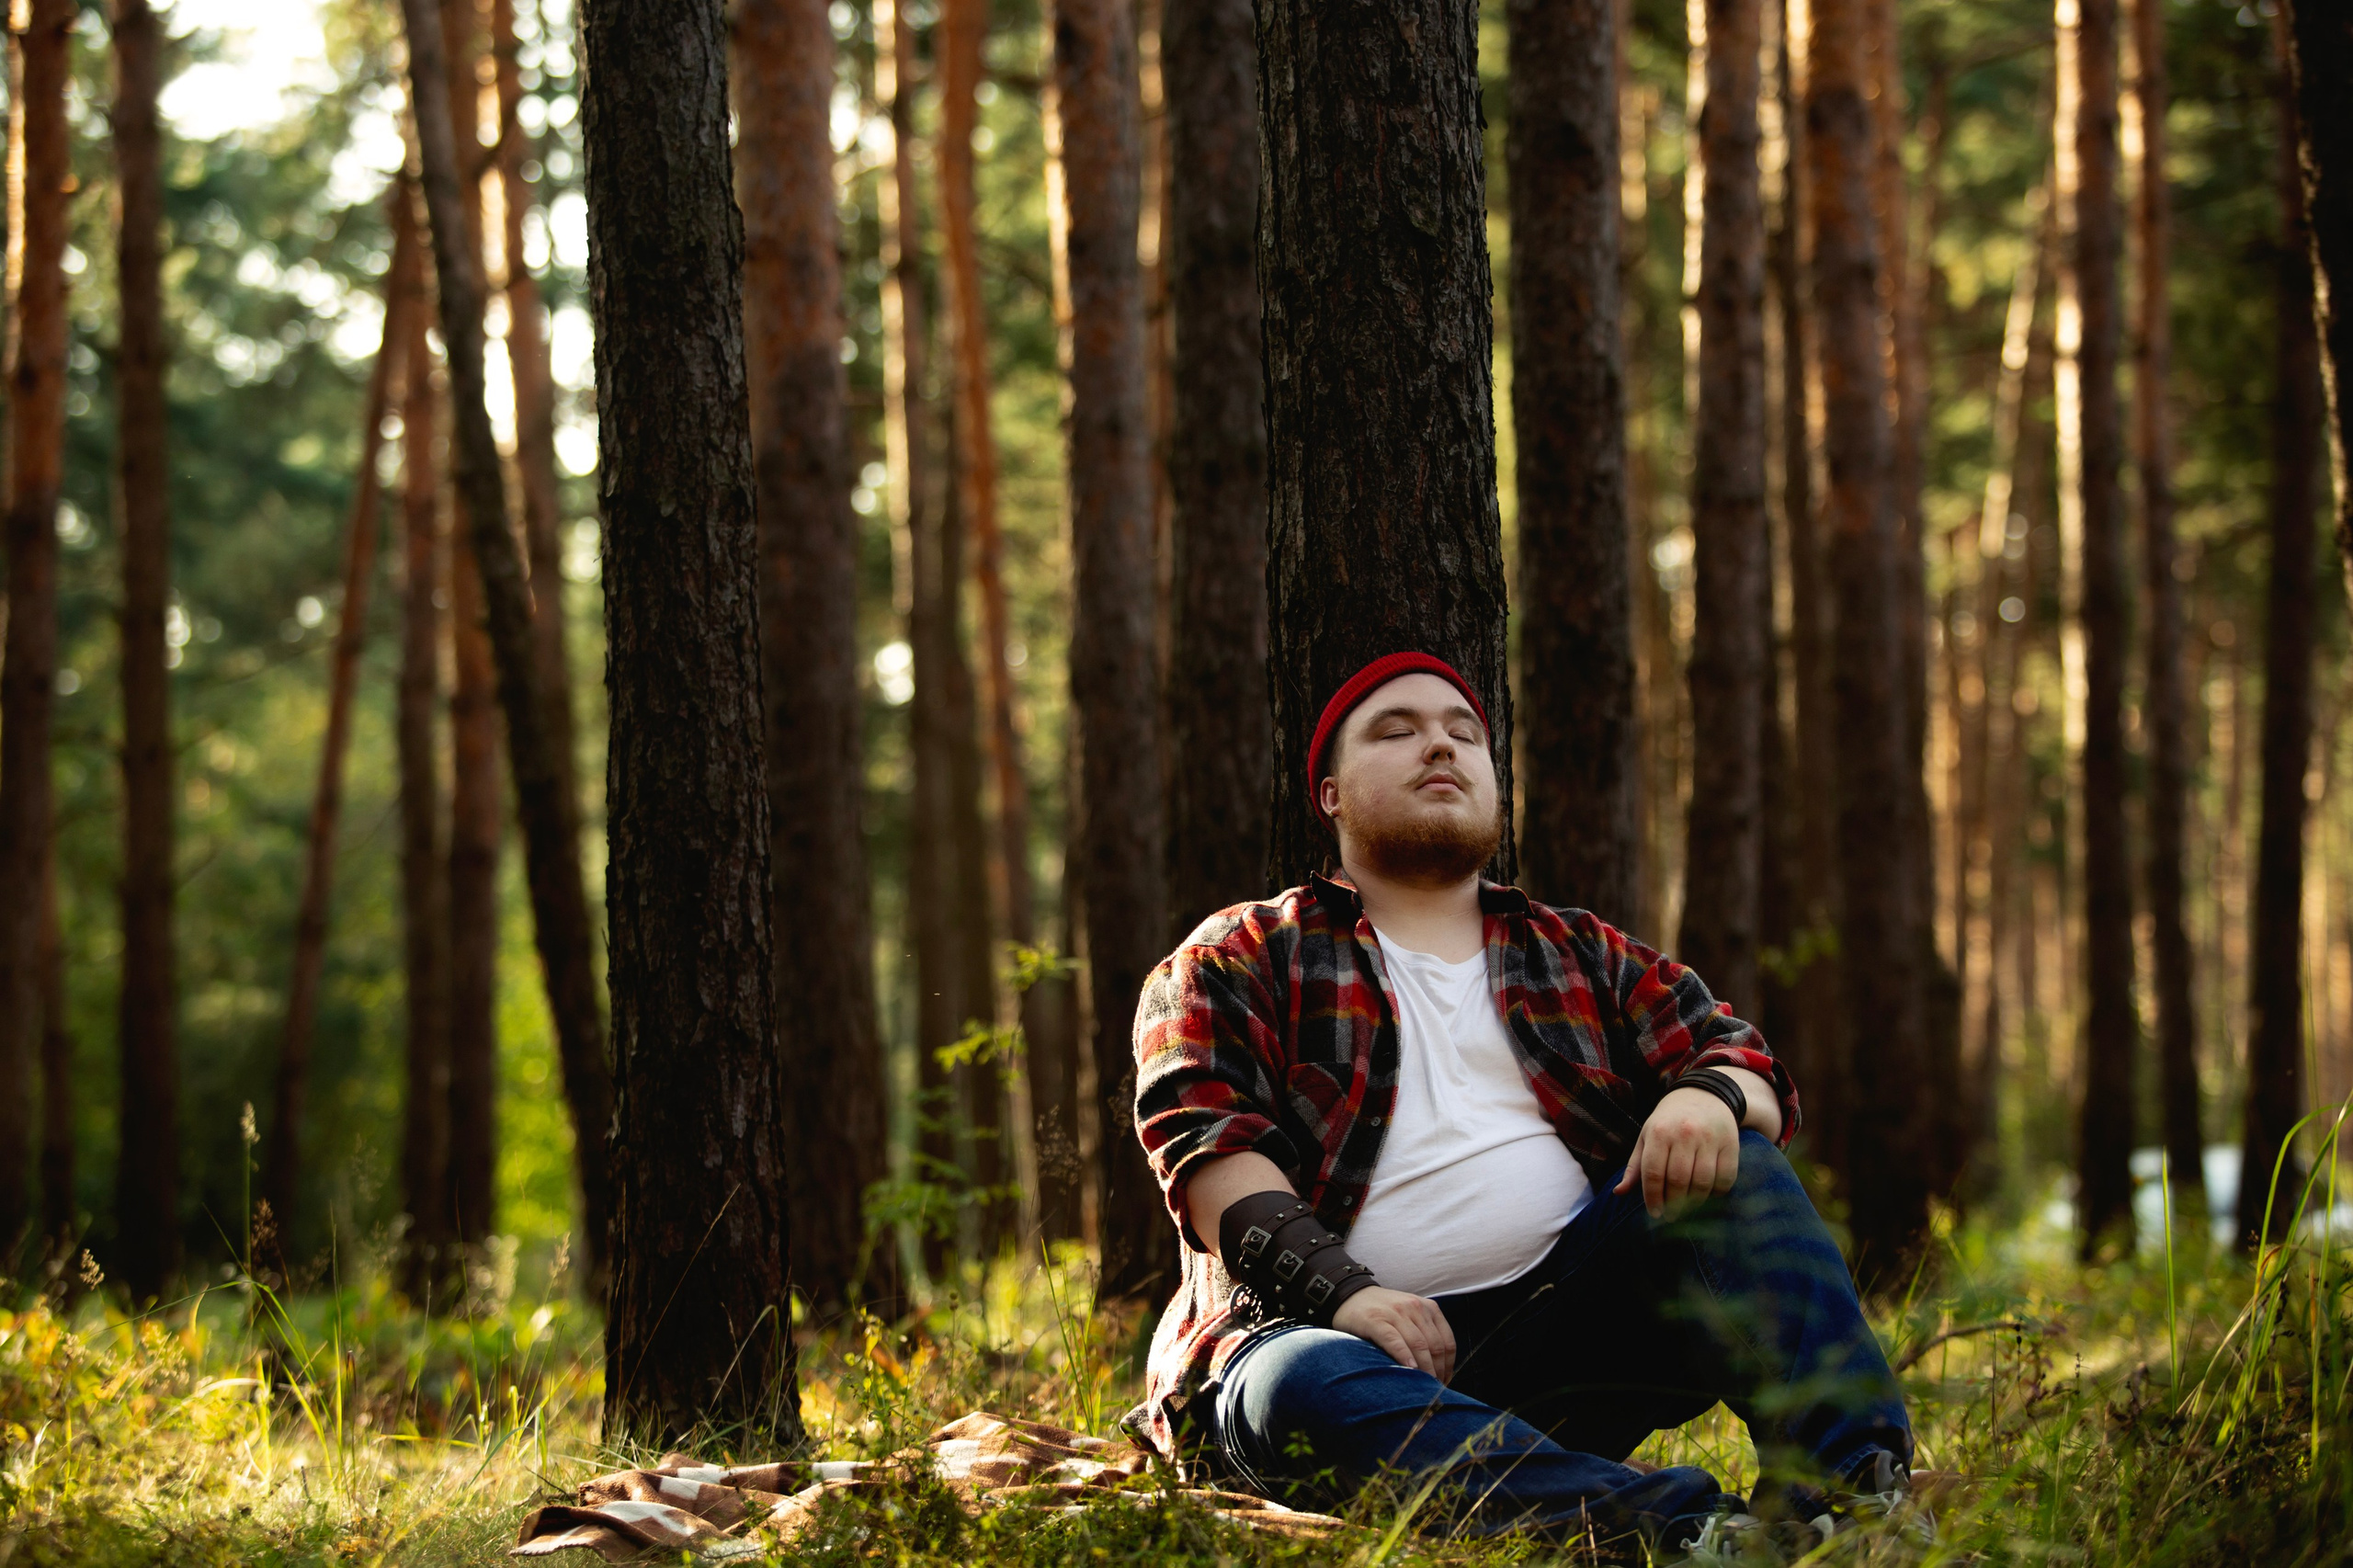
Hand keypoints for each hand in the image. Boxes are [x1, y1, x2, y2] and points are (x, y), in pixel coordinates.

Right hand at [1332, 1286, 1456, 1382]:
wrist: (1350, 1295)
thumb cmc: (1383, 1313)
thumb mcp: (1411, 1316)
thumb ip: (1426, 1333)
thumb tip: (1440, 1370)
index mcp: (1428, 1308)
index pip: (1447, 1342)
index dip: (1448, 1367)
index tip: (1443, 1382)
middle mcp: (1415, 1308)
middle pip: (1435, 1346)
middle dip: (1437, 1372)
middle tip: (1432, 1390)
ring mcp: (1395, 1313)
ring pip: (1419, 1345)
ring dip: (1424, 1370)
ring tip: (1422, 1387)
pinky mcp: (1376, 1320)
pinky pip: (1394, 1341)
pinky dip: (1404, 1356)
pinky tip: (1408, 1369)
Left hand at [1612, 1086, 1741, 1217]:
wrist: (1704, 1095)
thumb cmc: (1669, 1122)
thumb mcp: (1647, 1137)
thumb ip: (1635, 1167)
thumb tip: (1618, 1193)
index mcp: (1659, 1132)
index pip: (1653, 1173)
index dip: (1653, 1198)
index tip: (1655, 1214)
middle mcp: (1685, 1134)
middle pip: (1679, 1181)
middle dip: (1674, 1205)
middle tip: (1671, 1216)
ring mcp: (1710, 1139)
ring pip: (1703, 1182)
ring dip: (1695, 1202)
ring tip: (1688, 1208)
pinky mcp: (1731, 1144)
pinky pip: (1725, 1178)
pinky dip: (1717, 1193)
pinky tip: (1708, 1194)